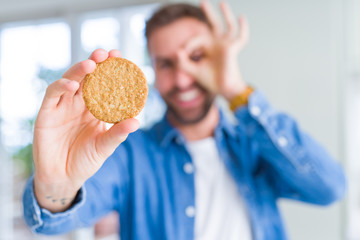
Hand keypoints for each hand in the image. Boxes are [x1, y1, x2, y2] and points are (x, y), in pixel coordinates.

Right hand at [33, 49, 138, 211]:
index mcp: (95, 108)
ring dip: (79, 70)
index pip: (103, 84)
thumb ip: (117, 133)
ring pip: (70, 80)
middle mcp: (79, 103)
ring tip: (92, 64)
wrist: (63, 177)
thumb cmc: (86, 160)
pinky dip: (62, 86)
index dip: (110, 69)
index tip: (121, 57)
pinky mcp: (47, 112)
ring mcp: (63, 106)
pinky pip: (53, 94)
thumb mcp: (105, 146)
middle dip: (96, 62)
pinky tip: (73, 84)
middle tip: (106, 54)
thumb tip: (136, 121)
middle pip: (87, 77)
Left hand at [178, 0, 248, 100]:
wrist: (223, 89)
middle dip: (208, 12)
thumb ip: (183, 62)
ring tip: (221, 2)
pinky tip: (242, 17)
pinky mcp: (232, 49)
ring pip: (227, 25)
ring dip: (225, 14)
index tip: (183, 54)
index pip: (198, 38)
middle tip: (203, 1)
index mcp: (209, 47)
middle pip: (213, 24)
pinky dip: (243, 27)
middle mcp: (218, 44)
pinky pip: (241, 37)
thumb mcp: (193, 71)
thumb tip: (177, 51)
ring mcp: (226, 45)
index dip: (189, 45)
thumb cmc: (211, 80)